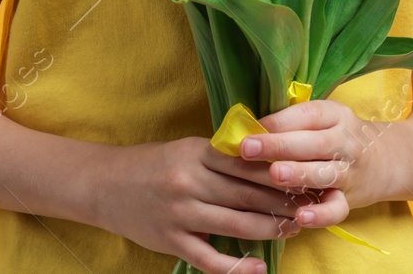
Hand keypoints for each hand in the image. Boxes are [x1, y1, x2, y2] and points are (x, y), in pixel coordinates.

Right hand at [90, 136, 319, 273]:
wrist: (103, 184)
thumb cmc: (151, 165)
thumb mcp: (184, 149)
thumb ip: (220, 156)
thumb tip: (266, 160)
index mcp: (194, 153)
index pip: (245, 163)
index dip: (277, 172)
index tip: (303, 176)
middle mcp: (188, 182)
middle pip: (247, 195)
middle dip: (282, 202)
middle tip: (309, 206)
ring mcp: (180, 214)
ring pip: (236, 224)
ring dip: (270, 229)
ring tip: (292, 229)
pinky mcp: (171, 241)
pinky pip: (210, 259)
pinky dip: (237, 266)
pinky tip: (259, 267)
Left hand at [237, 99, 396, 216]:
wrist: (388, 160)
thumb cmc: (339, 135)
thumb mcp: (323, 119)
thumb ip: (291, 121)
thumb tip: (244, 126)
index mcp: (333, 115)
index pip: (305, 114)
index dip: (275, 122)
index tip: (246, 128)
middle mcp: (344, 142)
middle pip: (312, 142)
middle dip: (278, 145)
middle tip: (247, 148)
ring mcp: (349, 172)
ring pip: (324, 174)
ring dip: (299, 175)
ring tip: (275, 175)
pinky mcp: (350, 199)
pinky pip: (337, 209)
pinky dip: (321, 214)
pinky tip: (301, 216)